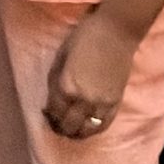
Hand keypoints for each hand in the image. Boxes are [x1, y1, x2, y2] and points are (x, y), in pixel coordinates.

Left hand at [43, 8, 138, 139]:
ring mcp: (102, 103)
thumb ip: (55, 80)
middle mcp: (83, 99)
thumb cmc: (85, 36)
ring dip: (77, 133)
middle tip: (57, 124)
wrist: (117, 30)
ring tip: (72, 130)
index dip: (48, 115)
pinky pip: (104, 125)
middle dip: (60, 128)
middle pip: (69, 125)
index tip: (46, 113)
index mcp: (66, 86)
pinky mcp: (116, 102)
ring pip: (86, 130)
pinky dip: (95, 130)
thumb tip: (50, 101)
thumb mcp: (61, 55)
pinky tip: (89, 127)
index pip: (54, 112)